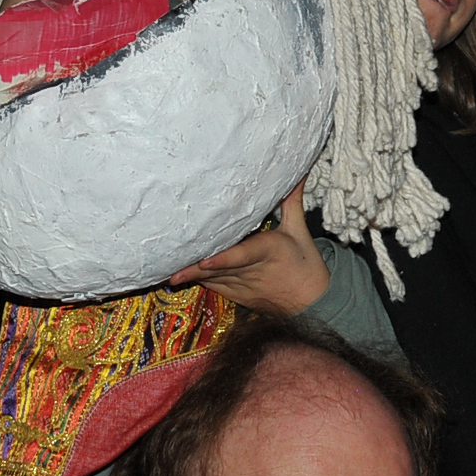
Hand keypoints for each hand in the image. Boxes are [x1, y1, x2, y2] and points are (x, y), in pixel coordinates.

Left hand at [169, 180, 328, 312]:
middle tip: (167, 264)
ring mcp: (241, 287)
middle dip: (192, 267)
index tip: (204, 260)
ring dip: (188, 273)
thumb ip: (291, 201)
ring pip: (210, 279)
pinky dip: (195, 278)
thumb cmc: (307, 265)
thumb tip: (295, 172)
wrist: (314, 304)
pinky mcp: (235, 295)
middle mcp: (251, 272)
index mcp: (268, 252)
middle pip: (217, 269)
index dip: (222, 259)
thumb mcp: (299, 231)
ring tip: (161, 266)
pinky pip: (211, 285)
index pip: (243, 256)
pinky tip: (174, 271)